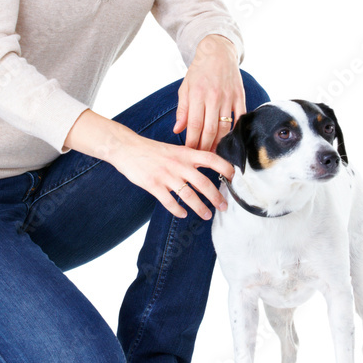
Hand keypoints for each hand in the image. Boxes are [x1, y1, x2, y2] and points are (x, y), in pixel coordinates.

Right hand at [63, 108, 233, 219]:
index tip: (235, 178)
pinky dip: (178, 210)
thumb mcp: (174, 149)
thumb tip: (207, 168)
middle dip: (216, 197)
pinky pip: (169, 202)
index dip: (225, 168)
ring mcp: (166, 175)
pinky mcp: (153, 185)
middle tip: (224, 206)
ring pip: (189, 196)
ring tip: (206, 215)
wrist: (127, 148)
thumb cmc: (151, 150)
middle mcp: (178, 164)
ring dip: (200, 208)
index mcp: (185, 153)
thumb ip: (189, 158)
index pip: (212, 159)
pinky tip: (183, 214)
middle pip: (204, 183)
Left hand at [173, 35, 245, 152]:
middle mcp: (213, 97)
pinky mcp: (239, 96)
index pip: (194, 125)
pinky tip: (229, 141)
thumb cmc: (199, 71)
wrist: (218, 52)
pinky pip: (239, 119)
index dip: (192, 142)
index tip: (189, 153)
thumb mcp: (185, 88)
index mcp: (197, 94)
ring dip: (219, 143)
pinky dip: (235, 132)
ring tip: (213, 152)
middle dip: (205, 147)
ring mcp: (228, 97)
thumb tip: (177, 130)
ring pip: (225, 128)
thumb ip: (182, 110)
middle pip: (209, 130)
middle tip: (201, 158)